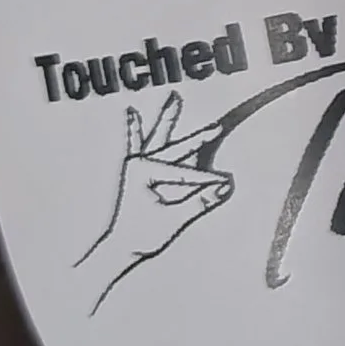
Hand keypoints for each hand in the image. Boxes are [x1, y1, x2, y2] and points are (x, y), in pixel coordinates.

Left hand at [76, 90, 232, 307]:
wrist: (118, 248)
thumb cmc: (142, 235)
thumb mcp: (174, 220)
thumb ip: (200, 202)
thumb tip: (225, 186)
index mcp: (145, 171)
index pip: (185, 173)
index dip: (206, 180)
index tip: (226, 184)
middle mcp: (139, 163)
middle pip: (177, 148)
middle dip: (199, 137)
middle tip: (217, 127)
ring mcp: (136, 165)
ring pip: (157, 137)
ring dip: (166, 118)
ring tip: (172, 97)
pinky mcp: (134, 171)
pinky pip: (134, 145)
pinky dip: (133, 130)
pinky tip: (130, 113)